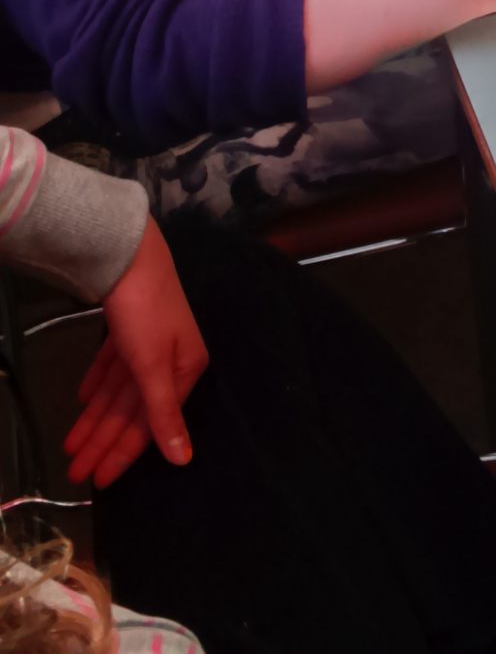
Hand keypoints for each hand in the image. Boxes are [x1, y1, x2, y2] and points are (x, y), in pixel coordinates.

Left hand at [64, 219, 207, 489]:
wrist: (129, 255)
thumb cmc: (147, 313)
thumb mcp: (154, 366)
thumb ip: (164, 414)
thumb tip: (183, 459)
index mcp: (184, 370)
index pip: (150, 424)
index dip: (123, 454)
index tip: (97, 480)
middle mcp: (170, 360)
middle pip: (131, 411)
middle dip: (102, 441)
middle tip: (74, 471)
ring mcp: (149, 342)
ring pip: (118, 391)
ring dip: (95, 419)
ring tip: (71, 445)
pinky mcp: (130, 327)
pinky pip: (112, 366)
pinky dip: (98, 383)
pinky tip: (82, 400)